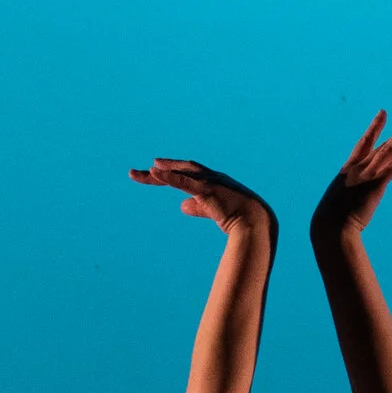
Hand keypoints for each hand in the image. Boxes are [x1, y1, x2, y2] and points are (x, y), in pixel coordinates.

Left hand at [129, 158, 276, 237]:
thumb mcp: (213, 212)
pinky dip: (168, 176)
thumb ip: (197, 207)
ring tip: (143, 170)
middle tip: (135, 174)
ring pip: (180, 173)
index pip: (186, 176)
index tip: (151, 174)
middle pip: (180, 170)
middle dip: (159, 170)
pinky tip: (153, 171)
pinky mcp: (207, 190)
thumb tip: (182, 206)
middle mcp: (210, 178)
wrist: (256, 223)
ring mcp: (209, 182)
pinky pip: (183, 181)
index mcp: (212, 182)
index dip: (169, 174)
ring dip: (160, 172)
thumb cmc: (239, 219)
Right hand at [310, 109, 391, 246]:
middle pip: (383, 143)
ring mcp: (368, 175)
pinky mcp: (376, 185)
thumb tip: (346, 200)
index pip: (364, 143)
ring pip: (389, 149)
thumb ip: (345, 195)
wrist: (330, 225)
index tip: (383, 114)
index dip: (375, 128)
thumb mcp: (337, 201)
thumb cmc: (330, 219)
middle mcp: (359, 167)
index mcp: (348, 169)